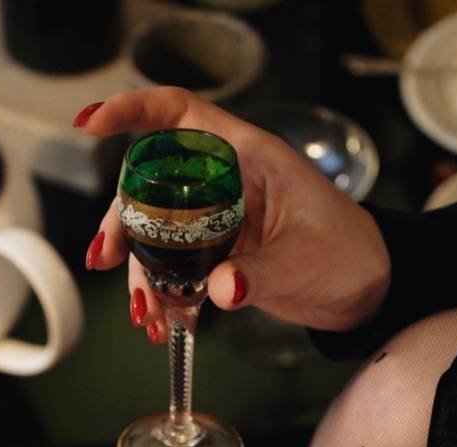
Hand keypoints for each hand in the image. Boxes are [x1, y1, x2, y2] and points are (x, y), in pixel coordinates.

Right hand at [76, 89, 389, 341]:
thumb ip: (261, 273)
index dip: (132, 111)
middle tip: (109, 262)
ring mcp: (217, 220)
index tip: (90, 124)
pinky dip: (164, 297)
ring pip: (156, 234)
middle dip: (123, 223)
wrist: (365, 289)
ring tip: (147, 316)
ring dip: (141, 274)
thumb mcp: (306, 260)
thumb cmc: (349, 253)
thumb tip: (220, 289)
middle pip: (151, 184)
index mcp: (246, 157)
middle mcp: (224, 182)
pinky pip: (175, 269)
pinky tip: (163, 325)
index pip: (179, 114)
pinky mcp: (217, 255)